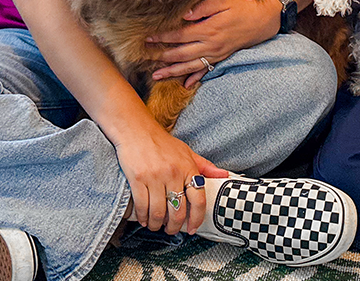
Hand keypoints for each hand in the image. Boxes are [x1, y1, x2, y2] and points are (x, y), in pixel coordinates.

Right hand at [114, 125, 228, 234]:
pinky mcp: (137, 178)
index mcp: (188, 168)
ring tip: (156, 226)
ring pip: (158, 212)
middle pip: (178, 210)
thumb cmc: (162, 142)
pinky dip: (142, 217)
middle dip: (174, 226)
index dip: (196, 219)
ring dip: (157, 224)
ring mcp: (155, 177)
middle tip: (171, 230)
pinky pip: (142, 205)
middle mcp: (173, 173)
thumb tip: (224, 175)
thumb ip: (205, 166)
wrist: (136, 130)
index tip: (193, 228)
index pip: (198, 200)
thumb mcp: (187, 152)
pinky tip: (143, 220)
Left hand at [148, 0, 277, 86]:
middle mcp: (210, 45)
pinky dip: (195, 78)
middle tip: (146, 58)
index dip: (163, 37)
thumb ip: (202, 8)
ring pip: (190, 65)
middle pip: (181, 53)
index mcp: (208, 29)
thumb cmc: (241, 8)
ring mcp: (216, 54)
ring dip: (172, 71)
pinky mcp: (221, 58)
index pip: (180, 35)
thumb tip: (184, 16)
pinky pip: (206, 71)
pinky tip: (184, 85)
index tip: (149, 38)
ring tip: (157, 76)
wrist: (262, 22)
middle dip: (162, 56)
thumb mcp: (222, 2)